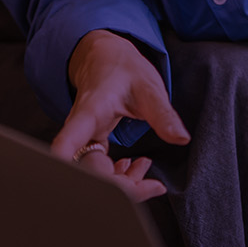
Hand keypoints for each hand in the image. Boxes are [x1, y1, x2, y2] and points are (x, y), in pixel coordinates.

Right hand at [51, 31, 189, 200]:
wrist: (107, 60)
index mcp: (89, 112)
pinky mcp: (90, 145)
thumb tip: (181, 138)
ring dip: (121, 183)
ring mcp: (83, 139)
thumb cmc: (123, 70)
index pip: (68, 142)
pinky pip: (98, 169)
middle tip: (151, 184)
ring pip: (93, 173)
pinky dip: (118, 176)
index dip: (66, 164)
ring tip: (145, 169)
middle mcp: (79, 130)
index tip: (72, 182)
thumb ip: (163, 114)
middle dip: (118, 186)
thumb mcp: (148, 87)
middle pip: (86, 170)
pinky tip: (135, 168)